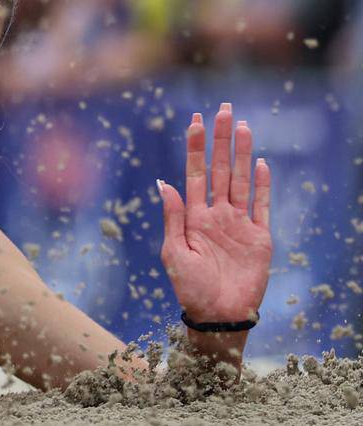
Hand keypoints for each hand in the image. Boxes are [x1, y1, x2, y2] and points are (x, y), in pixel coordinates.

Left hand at [157, 103, 272, 325]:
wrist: (217, 315)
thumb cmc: (189, 288)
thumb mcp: (173, 252)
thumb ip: (173, 217)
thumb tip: (164, 183)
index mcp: (193, 216)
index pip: (195, 173)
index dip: (196, 147)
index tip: (194, 121)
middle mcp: (216, 214)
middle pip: (220, 168)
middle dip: (220, 139)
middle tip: (222, 109)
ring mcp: (238, 224)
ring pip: (241, 180)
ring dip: (241, 153)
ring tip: (241, 125)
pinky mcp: (259, 238)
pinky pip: (262, 206)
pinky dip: (263, 185)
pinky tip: (261, 162)